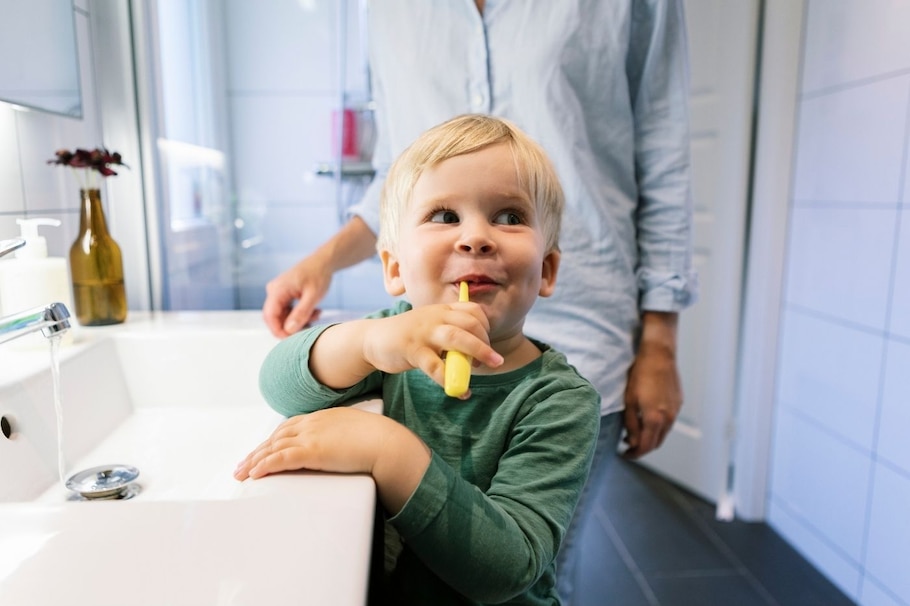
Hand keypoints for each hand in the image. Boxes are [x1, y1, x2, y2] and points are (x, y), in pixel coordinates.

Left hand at [233, 407, 430, 513]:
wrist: (387, 443)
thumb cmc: (379, 440)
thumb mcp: (357, 433)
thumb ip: (344, 438)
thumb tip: (344, 449)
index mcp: (323, 417)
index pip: (290, 427)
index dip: (273, 439)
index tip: (262, 449)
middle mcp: (313, 423)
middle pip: (276, 436)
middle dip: (258, 451)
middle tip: (243, 465)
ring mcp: (311, 436)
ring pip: (274, 447)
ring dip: (255, 461)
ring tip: (242, 474)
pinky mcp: (312, 451)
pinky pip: (281, 458)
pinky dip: (265, 465)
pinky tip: (254, 474)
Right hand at [262, 255, 330, 337]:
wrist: (324, 261)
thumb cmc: (319, 275)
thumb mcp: (313, 296)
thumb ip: (301, 313)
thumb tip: (289, 330)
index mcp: (277, 290)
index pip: (270, 316)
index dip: (278, 331)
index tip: (292, 339)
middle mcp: (274, 291)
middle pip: (275, 317)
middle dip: (290, 327)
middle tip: (307, 329)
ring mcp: (278, 292)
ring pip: (282, 315)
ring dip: (298, 320)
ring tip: (316, 316)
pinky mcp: (284, 294)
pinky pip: (287, 310)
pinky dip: (299, 314)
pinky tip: (314, 312)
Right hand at [360, 303, 503, 394]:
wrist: (373, 339)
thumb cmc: (408, 336)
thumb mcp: (432, 327)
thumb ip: (452, 334)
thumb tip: (477, 355)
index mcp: (442, 310)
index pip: (473, 310)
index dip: (485, 326)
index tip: (486, 342)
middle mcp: (435, 317)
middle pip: (470, 324)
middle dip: (486, 343)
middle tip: (495, 361)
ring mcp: (423, 332)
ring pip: (456, 338)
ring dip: (477, 353)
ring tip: (489, 366)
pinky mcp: (412, 350)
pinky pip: (435, 366)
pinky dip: (450, 379)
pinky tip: (459, 391)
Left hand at [621, 341, 681, 458]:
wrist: (659, 356)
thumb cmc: (640, 375)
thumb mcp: (629, 400)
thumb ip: (631, 424)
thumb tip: (632, 442)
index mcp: (655, 419)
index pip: (645, 446)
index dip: (634, 454)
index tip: (625, 454)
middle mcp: (669, 418)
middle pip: (656, 443)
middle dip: (642, 448)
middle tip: (628, 445)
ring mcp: (676, 411)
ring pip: (663, 434)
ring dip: (650, 437)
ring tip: (635, 433)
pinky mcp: (679, 404)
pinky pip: (668, 422)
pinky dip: (658, 427)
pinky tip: (647, 419)